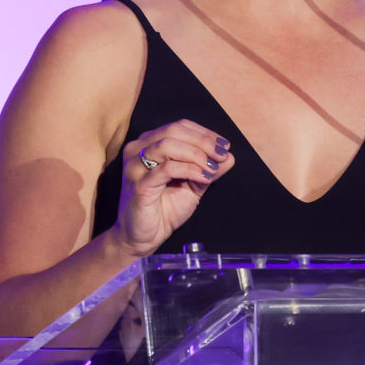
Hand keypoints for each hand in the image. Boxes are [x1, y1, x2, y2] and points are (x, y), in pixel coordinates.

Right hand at [110, 120, 234, 256]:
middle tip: (221, 155)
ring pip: (168, 145)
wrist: (144, 238)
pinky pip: (167, 168)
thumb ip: (208, 169)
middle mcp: (138, 150)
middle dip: (203, 141)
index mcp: (150, 144)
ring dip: (197, 154)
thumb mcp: (194, 185)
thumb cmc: (165, 209)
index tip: (225, 146)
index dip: (205, 133)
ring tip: (212, 168)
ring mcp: (136, 166)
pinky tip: (204, 177)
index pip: (180, 126)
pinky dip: (190, 169)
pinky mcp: (139, 184)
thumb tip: (229, 156)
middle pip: (174, 130)